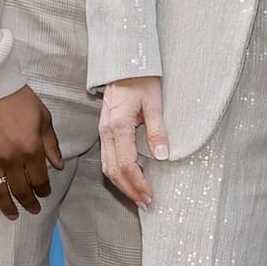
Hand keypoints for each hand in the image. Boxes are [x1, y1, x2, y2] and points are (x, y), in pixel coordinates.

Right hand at [0, 86, 63, 220]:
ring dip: (6, 206)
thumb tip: (58, 166)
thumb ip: (51, 145)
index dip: (43, 190)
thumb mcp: (44, 118)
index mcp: (31, 148)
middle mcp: (11, 158)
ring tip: (12, 214)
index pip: (39, 179)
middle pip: (20, 190)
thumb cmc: (20, 100)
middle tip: (33, 210)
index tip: (45, 193)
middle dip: (28, 203)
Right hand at [99, 76, 167, 208]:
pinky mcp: (105, 130)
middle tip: (146, 203)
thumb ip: (157, 130)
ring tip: (139, 195)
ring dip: (122, 184)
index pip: (126, 165)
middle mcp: (106, 132)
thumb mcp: (154, 102)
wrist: (123, 62)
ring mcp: (103, 131)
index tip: (151, 195)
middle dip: (129, 190)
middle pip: (113, 171)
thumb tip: (163, 156)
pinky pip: (107, 157)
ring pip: (107, 167)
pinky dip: (118, 172)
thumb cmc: (140, 78)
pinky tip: (132, 176)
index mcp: (118, 126)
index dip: (138, 184)